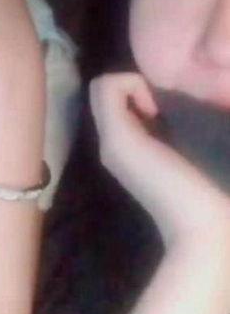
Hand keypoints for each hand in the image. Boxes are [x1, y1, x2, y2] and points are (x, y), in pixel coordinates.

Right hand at [90, 73, 229, 247]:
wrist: (204, 229)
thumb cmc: (210, 191)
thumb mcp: (186, 149)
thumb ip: (171, 129)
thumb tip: (165, 104)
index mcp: (128, 148)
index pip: (114, 102)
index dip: (137, 94)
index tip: (166, 112)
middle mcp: (111, 143)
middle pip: (107, 94)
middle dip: (135, 89)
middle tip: (163, 110)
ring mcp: (110, 141)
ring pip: (104, 87)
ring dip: (134, 86)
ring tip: (161, 111)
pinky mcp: (116, 138)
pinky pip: (108, 86)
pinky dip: (131, 84)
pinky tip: (157, 109)